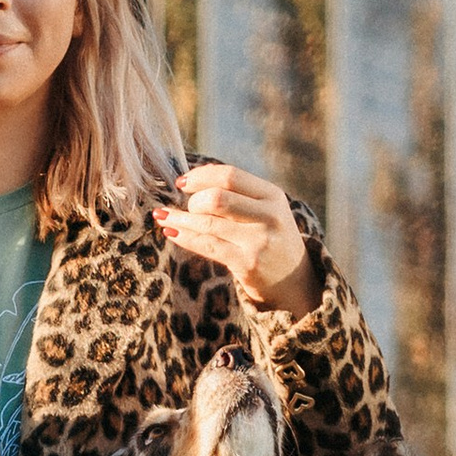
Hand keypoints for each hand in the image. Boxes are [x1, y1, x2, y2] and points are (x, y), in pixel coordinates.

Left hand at [154, 164, 320, 315]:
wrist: (293, 279)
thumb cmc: (270, 237)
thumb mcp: (266, 209)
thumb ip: (237, 192)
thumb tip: (194, 176)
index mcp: (272, 195)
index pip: (230, 176)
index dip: (200, 176)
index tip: (182, 182)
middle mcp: (269, 215)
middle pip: (217, 198)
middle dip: (193, 201)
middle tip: (187, 208)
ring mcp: (258, 241)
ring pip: (207, 223)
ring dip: (179, 219)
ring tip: (162, 216)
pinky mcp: (247, 264)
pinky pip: (207, 246)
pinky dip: (184, 237)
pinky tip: (171, 232)